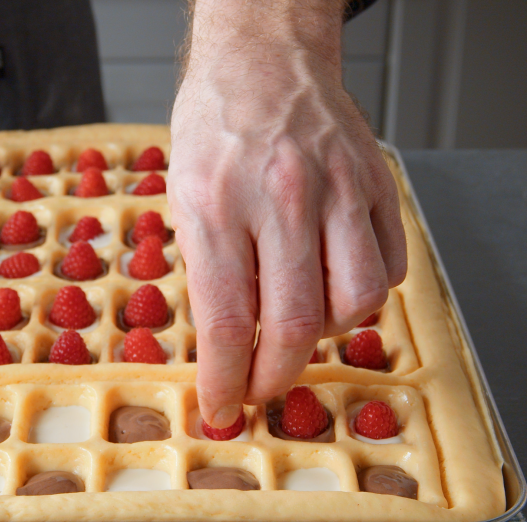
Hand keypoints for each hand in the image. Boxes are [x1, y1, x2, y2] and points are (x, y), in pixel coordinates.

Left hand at [168, 0, 406, 427]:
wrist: (264, 60)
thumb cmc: (217, 130)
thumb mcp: (185, 199)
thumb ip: (211, 271)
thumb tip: (232, 343)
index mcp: (217, 205)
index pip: (227, 322)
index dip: (226, 381)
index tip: (223, 408)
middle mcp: (281, 199)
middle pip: (296, 324)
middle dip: (276, 376)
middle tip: (262, 388)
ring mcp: (338, 189)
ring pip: (358, 301)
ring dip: (328, 334)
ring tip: (302, 323)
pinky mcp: (376, 184)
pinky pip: (389, 266)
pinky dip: (364, 292)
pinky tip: (334, 280)